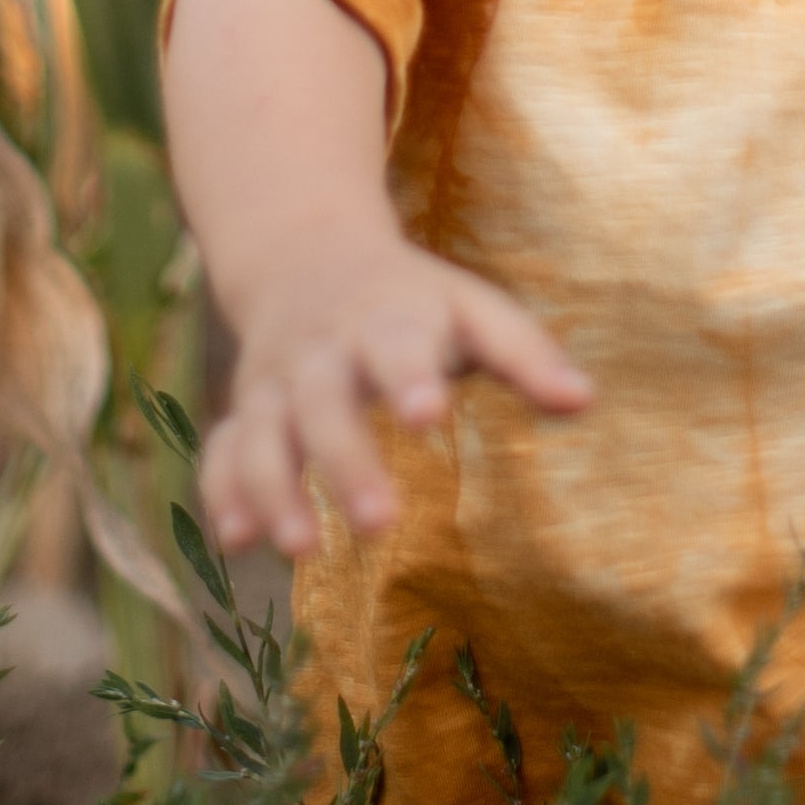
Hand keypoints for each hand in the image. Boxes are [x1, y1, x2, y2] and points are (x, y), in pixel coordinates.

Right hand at [201, 226, 590, 558]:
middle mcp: (320, 351)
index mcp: (385, 318)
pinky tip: (234, 542)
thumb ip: (524, 352)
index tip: (429, 416)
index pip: (395, 344)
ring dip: (274, 488)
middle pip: (324, 403)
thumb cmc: (412, 298)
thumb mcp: (469, 307)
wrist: (305, 254)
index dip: (409, 378)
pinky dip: (220, 493)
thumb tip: (583, 401)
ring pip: (261, 433)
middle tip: (380, 523)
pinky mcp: (242, 412)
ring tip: (300, 549)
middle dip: (346, 462)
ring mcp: (273, 382)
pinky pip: (220, 452)